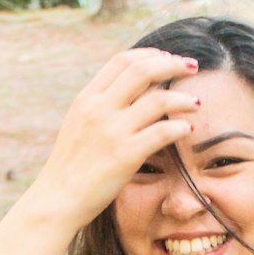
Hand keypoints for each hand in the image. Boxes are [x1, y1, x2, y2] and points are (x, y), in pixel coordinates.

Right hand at [28, 49, 201, 230]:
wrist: (57, 200)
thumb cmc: (70, 167)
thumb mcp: (78, 125)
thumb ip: (100, 107)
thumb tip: (130, 93)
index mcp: (87, 99)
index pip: (122, 61)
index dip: (150, 54)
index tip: (167, 58)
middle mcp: (99, 109)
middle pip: (143, 70)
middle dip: (172, 64)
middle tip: (191, 67)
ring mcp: (112, 131)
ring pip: (158, 99)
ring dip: (183, 97)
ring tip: (195, 103)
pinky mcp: (126, 155)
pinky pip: (162, 132)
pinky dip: (180, 127)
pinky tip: (187, 129)